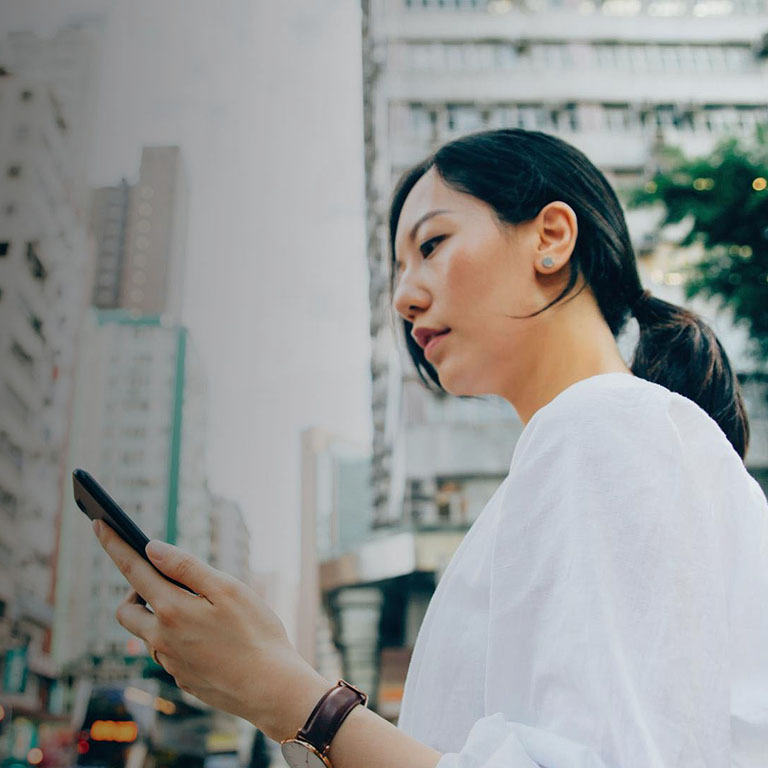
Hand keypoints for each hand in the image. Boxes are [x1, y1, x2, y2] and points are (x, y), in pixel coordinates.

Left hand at [92, 519, 331, 740]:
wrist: (272, 689)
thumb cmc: (256, 633)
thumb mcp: (227, 589)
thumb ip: (186, 567)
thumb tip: (151, 548)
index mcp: (171, 610)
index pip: (132, 569)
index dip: (114, 544)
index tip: (97, 522)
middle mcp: (161, 639)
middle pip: (127, 610)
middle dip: (136, 592)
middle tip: (166, 581)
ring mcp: (170, 664)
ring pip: (149, 634)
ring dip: (160, 616)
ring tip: (199, 609)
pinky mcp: (183, 680)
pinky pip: (169, 653)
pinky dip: (178, 638)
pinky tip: (212, 638)